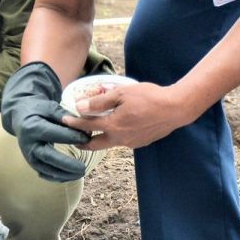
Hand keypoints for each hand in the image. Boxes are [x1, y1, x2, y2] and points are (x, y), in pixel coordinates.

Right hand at [1, 62, 89, 181]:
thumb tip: (85, 130)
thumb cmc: (39, 111)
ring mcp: (28, 154)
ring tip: (80, 174)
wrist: (21, 116)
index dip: (71, 137)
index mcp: (33, 127)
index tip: (87, 139)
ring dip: (64, 174)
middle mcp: (28, 143)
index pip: (54, 134)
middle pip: (48, 156)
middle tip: (83, 168)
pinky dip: (57, 178)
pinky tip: (70, 176)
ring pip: (46, 169)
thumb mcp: (50, 108)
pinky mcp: (31, 162)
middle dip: (66, 164)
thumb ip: (66, 118)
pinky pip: (44, 173)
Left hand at [72, 82, 189, 150]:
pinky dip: (115, 135)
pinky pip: (123, 141)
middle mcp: (120, 138)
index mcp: (113, 126)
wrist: (176, 109)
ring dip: (100, 138)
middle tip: (73, 139)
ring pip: (110, 143)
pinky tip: (117, 127)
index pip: (87, 126)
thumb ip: (100, 102)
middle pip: (95, 145)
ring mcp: (132, 143)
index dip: (74, 123)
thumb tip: (80, 106)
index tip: (64, 120)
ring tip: (93, 132)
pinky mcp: (141, 142)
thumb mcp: (122, 93)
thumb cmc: (149, 97)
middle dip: (82, 143)